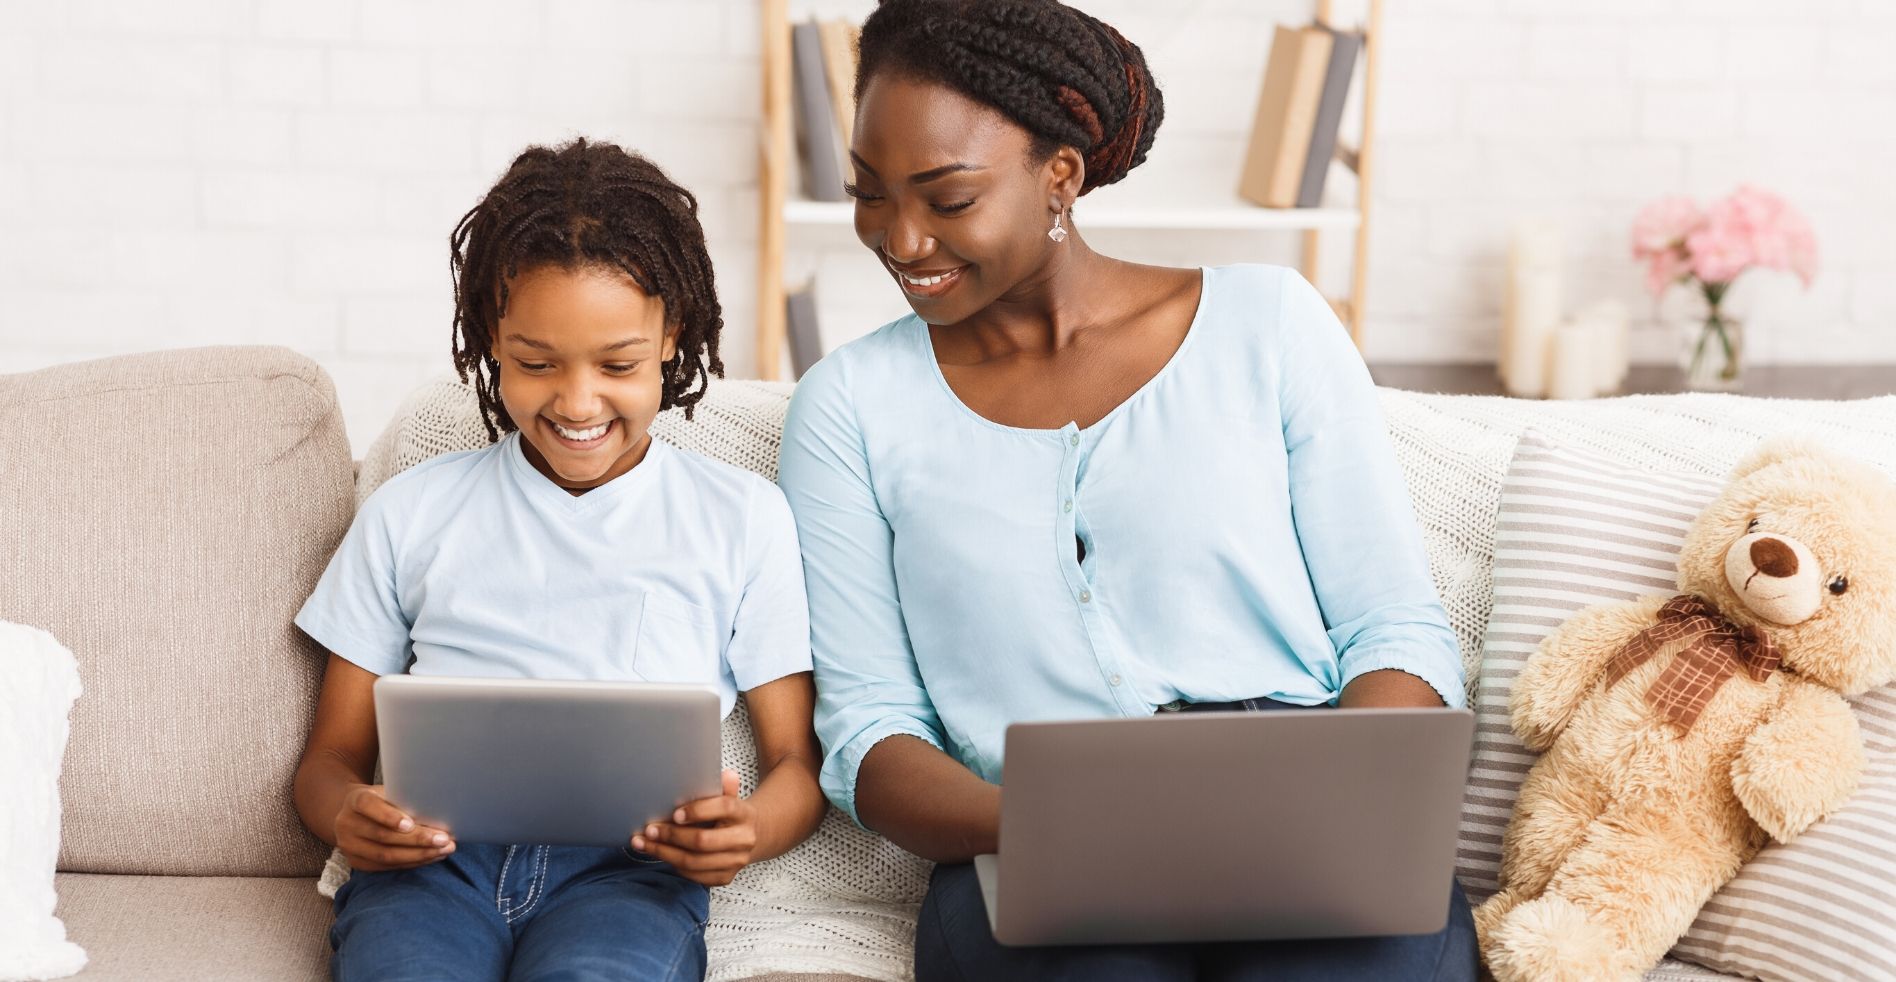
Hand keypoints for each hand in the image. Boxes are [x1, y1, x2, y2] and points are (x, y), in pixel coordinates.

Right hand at [334, 784, 455, 871]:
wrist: (355, 814)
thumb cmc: (382, 799)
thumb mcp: (388, 791)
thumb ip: (405, 798)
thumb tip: (439, 809)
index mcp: (355, 800)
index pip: (369, 806)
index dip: (389, 817)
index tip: (411, 824)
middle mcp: (347, 823)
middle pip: (383, 836)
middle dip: (417, 839)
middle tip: (444, 839)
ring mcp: (349, 846)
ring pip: (386, 855)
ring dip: (419, 855)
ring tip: (444, 850)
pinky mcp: (356, 862)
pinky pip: (386, 866)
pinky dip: (412, 862)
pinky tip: (431, 857)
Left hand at [631, 770, 756, 886]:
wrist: (747, 838)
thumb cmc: (728, 815)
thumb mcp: (728, 797)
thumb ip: (723, 787)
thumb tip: (726, 775)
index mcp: (745, 814)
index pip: (724, 808)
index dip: (698, 810)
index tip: (675, 813)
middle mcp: (744, 840)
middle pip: (703, 841)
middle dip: (672, 836)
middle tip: (650, 829)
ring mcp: (735, 861)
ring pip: (694, 861)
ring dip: (665, 853)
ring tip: (644, 843)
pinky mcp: (724, 877)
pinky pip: (693, 876)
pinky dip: (673, 865)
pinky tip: (659, 854)